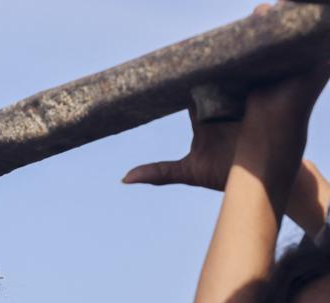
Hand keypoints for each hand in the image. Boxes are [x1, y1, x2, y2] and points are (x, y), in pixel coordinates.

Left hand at [124, 2, 329, 189]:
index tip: (173, 51)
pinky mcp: (284, 85)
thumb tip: (124, 178)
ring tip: (257, 9)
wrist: (268, 180)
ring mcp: (256, 88)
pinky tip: (275, 15)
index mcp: (208, 105)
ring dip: (256, 28)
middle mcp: (232, 92)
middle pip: (224, 58)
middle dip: (221, 42)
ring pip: (254, 50)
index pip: (194, 77)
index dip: (186, 62)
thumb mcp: (192, 170)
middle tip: (211, 31)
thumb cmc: (230, 172)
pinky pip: (284, 51)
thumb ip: (159, 171)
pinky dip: (280, 33)